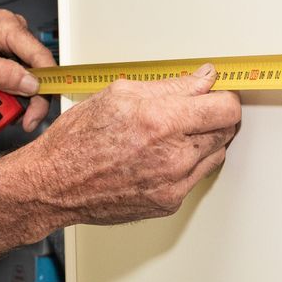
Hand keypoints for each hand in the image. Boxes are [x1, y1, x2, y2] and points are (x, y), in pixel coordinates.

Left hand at [0, 11, 56, 129]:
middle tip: (23, 119)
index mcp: (6, 26)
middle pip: (37, 69)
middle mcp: (12, 31)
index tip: (39, 109)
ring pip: (27, 76)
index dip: (46, 85)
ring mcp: (9, 43)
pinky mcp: (4, 55)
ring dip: (17, 97)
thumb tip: (31, 83)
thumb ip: (2, 74)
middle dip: (30, 97)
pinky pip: (16, 76)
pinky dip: (9, 92)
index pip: (40, 56)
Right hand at [1, 65, 242, 226]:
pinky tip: (162, 155)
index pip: (225, 107)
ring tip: (173, 134)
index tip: (218, 92)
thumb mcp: (119, 95)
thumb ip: (171, 86)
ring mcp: (174, 183)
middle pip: (227, 130)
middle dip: (215, 115)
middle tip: (195, 110)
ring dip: (204, 140)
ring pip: (216, 154)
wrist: (55, 184)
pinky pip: (196, 176)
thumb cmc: (77, 141)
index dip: (224, 95)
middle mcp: (173, 156)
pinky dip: (187, 163)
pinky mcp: (170, 202)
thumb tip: (203, 79)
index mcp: (161, 121)